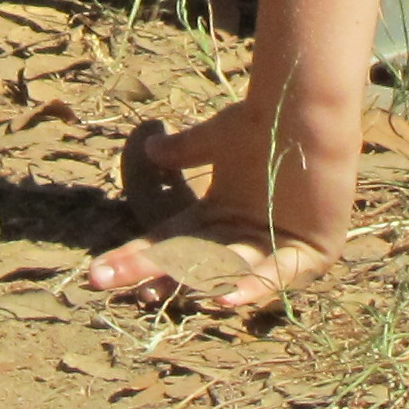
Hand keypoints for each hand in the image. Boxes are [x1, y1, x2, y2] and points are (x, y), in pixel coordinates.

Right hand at [83, 105, 346, 317]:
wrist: (308, 109)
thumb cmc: (267, 122)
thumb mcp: (217, 140)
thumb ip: (185, 151)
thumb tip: (148, 148)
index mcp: (219, 216)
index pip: (169, 243)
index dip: (134, 257)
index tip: (97, 272)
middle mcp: (244, 238)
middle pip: (188, 261)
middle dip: (146, 271)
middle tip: (102, 282)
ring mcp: (276, 247)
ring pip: (225, 272)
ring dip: (192, 284)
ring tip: (151, 294)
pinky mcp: (310, 252)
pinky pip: (277, 276)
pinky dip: (252, 287)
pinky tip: (225, 299)